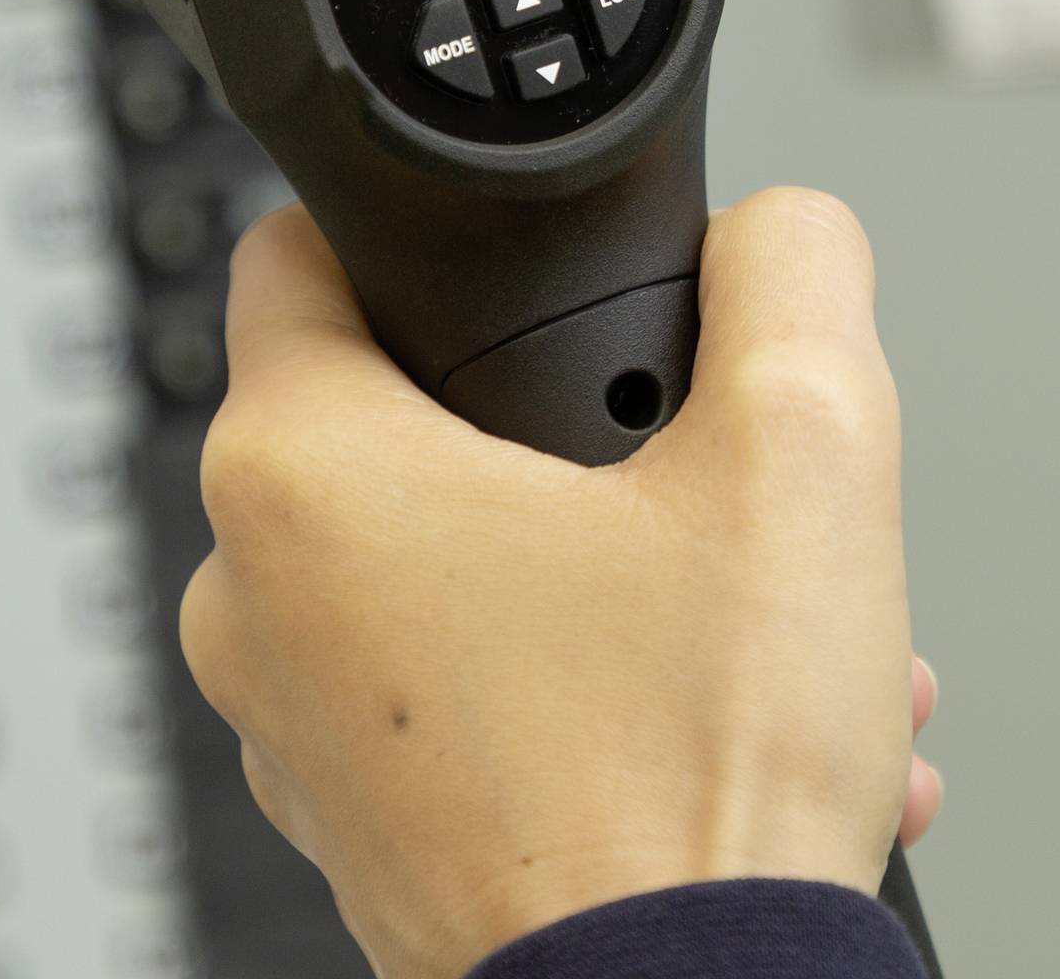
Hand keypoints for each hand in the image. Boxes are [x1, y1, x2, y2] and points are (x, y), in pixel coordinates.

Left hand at [180, 188, 935, 978]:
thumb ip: (790, 271)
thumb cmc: (695, 787)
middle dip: (591, 439)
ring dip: (622, 577)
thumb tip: (778, 232)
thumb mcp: (805, 451)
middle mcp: (254, 602)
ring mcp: (300, 732)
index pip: (308, 251)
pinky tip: (730, 724)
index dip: (445, 240)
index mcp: (302, 473)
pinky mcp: (367, 827)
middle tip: (711, 489)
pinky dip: (597, 690)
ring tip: (765, 635)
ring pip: (473, 571)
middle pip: (427, 422)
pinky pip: (480, 698)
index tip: (545, 279)